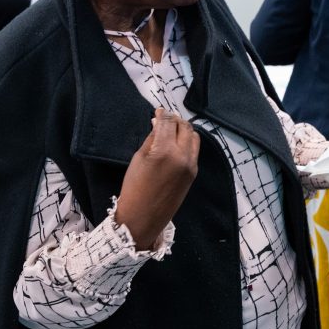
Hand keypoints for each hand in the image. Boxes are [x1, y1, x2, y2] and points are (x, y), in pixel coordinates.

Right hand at [115, 108, 199, 249]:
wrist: (143, 218)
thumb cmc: (134, 188)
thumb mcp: (138, 159)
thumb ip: (152, 139)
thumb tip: (158, 124)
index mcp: (165, 151)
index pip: (168, 122)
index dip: (162, 113)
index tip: (158, 110)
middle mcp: (183, 156)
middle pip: (184, 127)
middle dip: (175, 120)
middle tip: (164, 119)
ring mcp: (191, 166)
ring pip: (194, 137)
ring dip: (184, 130)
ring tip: (171, 130)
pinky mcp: (194, 174)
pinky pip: (194, 150)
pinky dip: (187, 142)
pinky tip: (176, 143)